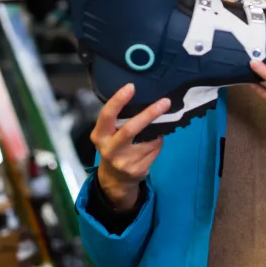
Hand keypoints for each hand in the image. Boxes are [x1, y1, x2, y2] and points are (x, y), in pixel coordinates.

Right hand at [91, 84, 171, 210]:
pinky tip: (152, 145)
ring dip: (157, 133)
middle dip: (149, 114)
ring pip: (149, 140)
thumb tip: (146, 102)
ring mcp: (124, 162)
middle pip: (130, 129)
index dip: (118, 100)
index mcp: (99, 135)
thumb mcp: (108, 135)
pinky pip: (155, 149)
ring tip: (153, 132)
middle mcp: (109, 149)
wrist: (115, 179)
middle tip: (165, 102)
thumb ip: (118, 121)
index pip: (107, 115)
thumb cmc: (114, 147)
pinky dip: (158, 143)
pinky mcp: (137, 170)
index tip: (131, 86)